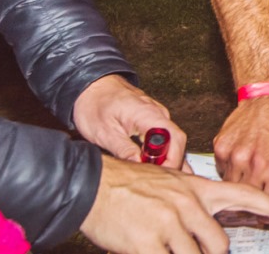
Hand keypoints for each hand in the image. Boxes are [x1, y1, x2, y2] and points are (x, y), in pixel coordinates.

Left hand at [73, 74, 187, 168]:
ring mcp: (156, 116)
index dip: (171, 162)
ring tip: (154, 178)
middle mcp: (157, 114)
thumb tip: (139, 168)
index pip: (175, 141)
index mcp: (148, 114)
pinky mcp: (151, 120)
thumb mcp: (104, 131)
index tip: (159, 178)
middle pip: (177, 144)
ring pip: (172, 143)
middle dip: (171, 165)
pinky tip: (152, 166)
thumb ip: (123, 150)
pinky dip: (161, 154)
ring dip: (166, 161)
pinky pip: (164, 139)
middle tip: (155, 182)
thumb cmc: (94, 103)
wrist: (90, 85)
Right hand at [80, 156, 268, 253]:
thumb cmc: (129, 185)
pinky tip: (153, 252)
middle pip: (219, 244)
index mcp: (194, 188)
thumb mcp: (167, 181)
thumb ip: (191, 200)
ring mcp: (167, 223)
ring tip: (169, 247)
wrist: (93, 185)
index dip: (267, 205)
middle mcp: (186, 204)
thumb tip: (206, 223)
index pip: (240, 193)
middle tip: (198, 251)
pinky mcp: (147, 243)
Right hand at [212, 95, 268, 214]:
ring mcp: (237, 156)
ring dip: (240, 187)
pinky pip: (221, 171)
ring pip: (232, 188)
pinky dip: (229, 171)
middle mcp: (257, 164)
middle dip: (254, 203)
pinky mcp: (222, 148)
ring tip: (250, 176)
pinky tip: (240, 161)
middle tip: (259, 193)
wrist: (267, 98)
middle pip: (249, 201)